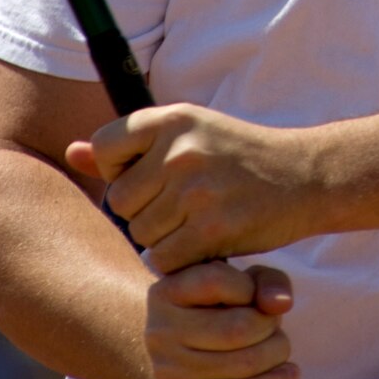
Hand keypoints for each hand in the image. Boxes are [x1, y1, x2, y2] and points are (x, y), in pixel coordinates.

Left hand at [66, 104, 312, 271]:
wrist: (307, 175)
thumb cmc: (240, 157)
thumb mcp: (190, 134)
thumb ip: (129, 146)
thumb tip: (71, 153)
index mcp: (173, 118)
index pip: (104, 147)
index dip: (121, 170)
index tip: (154, 174)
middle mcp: (182, 149)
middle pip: (121, 200)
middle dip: (146, 210)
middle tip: (186, 204)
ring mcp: (197, 189)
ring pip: (142, 233)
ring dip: (166, 238)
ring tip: (201, 220)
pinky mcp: (213, 227)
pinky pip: (166, 259)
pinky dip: (183, 260)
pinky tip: (209, 242)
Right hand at [142, 261, 299, 378]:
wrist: (174, 358)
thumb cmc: (216, 312)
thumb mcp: (240, 282)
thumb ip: (268, 281)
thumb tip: (281, 304)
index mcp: (166, 292)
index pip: (215, 281)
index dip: (249, 288)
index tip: (254, 297)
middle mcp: (160, 333)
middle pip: (238, 329)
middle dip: (271, 327)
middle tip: (273, 328)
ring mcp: (167, 373)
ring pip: (244, 365)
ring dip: (276, 355)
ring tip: (277, 350)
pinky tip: (286, 375)